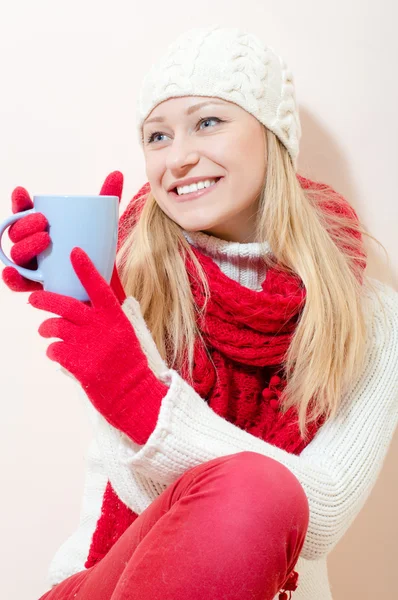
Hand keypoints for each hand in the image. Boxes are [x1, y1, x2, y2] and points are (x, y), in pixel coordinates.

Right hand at [2, 172, 124, 298]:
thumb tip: (117, 173)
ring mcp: (33, 265)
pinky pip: (18, 283)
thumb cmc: (97, 247)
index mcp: (42, 226)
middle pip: (18, 232)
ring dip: (24, 246)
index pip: (24, 211)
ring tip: (44, 240)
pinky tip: (12, 273)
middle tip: (44, 221)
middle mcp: (32, 244)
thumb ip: (108, 199)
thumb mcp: (103, 224)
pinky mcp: (36, 286)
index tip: (23, 192)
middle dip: (25, 223)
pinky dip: (12, 278)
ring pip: (17, 255)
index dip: (19, 202)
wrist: (105, 281)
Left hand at [29, 247, 167, 443]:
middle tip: (33, 300)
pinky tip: (60, 355)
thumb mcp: (123, 333)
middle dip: (44, 300)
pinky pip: (54, 350)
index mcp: (115, 318)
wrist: (132, 393)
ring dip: (46, 329)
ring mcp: (89, 345)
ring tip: (46, 332)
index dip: (86, 269)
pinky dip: (53, 351)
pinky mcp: (78, 363)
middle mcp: (102, 328)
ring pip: (54, 328)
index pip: (99, 287)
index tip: (75, 252)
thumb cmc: (128, 363)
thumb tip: (83, 303)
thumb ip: (105, 318)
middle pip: (66, 306)